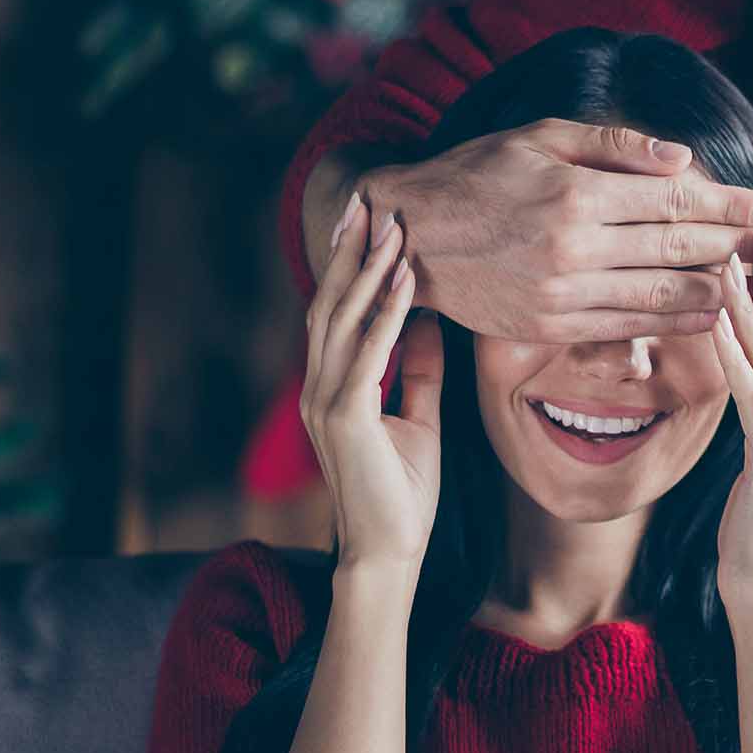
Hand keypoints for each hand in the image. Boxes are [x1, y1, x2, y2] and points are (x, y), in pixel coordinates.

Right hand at [302, 191, 443, 572]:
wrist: (390, 552)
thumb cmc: (403, 491)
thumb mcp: (420, 417)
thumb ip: (419, 370)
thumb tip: (432, 320)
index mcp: (334, 386)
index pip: (338, 312)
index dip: (351, 264)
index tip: (370, 220)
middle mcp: (320, 388)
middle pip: (331, 304)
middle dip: (350, 250)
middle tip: (369, 200)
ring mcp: (326, 402)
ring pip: (343, 320)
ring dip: (368, 269)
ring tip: (392, 225)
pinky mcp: (345, 418)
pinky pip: (369, 353)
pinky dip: (388, 313)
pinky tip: (406, 280)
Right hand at [367, 119, 752, 345]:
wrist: (409, 235)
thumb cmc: (478, 172)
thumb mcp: (541, 136)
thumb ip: (615, 146)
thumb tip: (682, 158)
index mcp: (576, 191)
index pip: (673, 200)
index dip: (728, 206)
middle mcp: (573, 245)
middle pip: (676, 249)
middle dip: (736, 247)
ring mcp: (561, 291)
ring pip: (659, 294)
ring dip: (718, 292)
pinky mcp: (549, 325)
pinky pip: (628, 326)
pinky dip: (674, 323)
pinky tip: (710, 316)